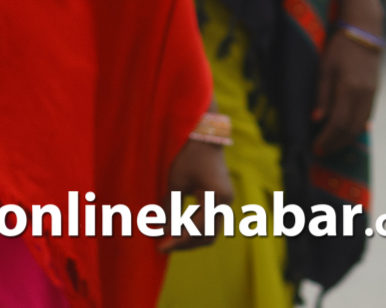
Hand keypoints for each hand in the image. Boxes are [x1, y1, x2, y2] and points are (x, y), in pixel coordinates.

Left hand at [159, 136, 232, 252]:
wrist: (206, 138)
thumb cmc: (189, 156)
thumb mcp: (175, 181)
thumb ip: (169, 207)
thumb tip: (160, 230)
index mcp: (215, 197)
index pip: (196, 229)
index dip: (177, 240)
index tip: (160, 247)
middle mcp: (225, 204)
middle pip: (206, 236)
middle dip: (184, 243)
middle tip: (162, 245)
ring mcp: (226, 204)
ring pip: (210, 233)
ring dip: (189, 238)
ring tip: (167, 239)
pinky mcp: (222, 202)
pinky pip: (210, 223)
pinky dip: (194, 229)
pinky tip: (177, 229)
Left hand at [313, 33, 378, 155]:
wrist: (364, 33)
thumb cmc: (338, 48)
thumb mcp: (324, 68)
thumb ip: (322, 95)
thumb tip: (316, 120)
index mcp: (349, 89)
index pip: (338, 123)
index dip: (327, 139)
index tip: (315, 148)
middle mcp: (364, 95)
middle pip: (351, 129)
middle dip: (336, 143)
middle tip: (321, 151)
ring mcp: (372, 95)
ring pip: (360, 125)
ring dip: (346, 138)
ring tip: (331, 144)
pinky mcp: (375, 93)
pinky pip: (366, 116)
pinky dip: (356, 127)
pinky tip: (347, 132)